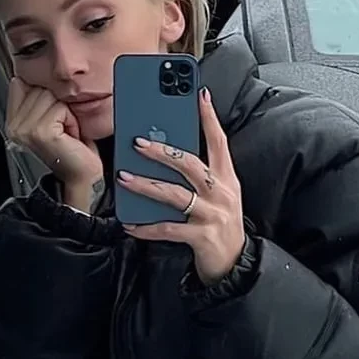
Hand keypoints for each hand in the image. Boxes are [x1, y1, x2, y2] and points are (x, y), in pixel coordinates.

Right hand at [6, 77, 102, 189]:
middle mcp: (14, 125)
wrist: (82, 174)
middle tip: (63, 126)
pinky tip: (70, 135)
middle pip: (39, 87)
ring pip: (50, 96)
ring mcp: (25, 129)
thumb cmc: (72, 148)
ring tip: (66, 131)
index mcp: (13, 120)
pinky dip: (72, 120)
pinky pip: (60, 108)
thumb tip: (34, 73)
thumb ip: (39, 96)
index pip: (22, 81)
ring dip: (67, 112)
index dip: (45, 91)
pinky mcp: (40, 132)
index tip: (54, 114)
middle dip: (59, 103)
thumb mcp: (52, 117)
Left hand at [117, 87, 245, 284]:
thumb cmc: (220, 225)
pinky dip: (146, 227)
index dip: (209, 118)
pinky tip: (129, 223)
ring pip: (174, 194)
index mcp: (226, 179)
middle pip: (190, 164)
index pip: (219, 142)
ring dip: (146, 185)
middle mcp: (222, 193)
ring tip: (124, 177)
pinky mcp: (201, 237)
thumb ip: (199, 176)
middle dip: (162, 151)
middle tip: (137, 142)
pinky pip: (168, 229)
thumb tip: (167, 155)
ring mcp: (212, 215)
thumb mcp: (217, 196)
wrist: (235, 264)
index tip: (199, 95)